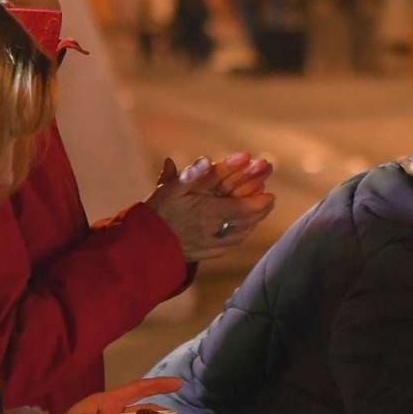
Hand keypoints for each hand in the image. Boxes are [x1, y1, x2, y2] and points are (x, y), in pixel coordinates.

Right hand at [148, 154, 275, 261]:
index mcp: (208, 211)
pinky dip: (239, 237)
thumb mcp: (169, 190)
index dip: (259, 200)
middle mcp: (213, 228)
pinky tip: (241, 234)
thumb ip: (190, 175)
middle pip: (245, 220)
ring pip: (239, 234)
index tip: (270, 194)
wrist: (143, 247)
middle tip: (270, 201)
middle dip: (260, 209)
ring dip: (253, 223)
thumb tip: (206, 160)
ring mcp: (209, 243)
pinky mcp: (203, 253)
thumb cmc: (155, 215)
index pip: (242, 206)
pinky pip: (228, 246)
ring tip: (259, 215)